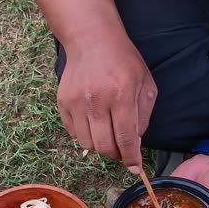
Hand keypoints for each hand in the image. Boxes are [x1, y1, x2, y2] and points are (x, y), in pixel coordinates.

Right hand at [57, 31, 156, 172]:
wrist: (92, 39)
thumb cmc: (123, 61)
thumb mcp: (145, 83)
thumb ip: (143, 115)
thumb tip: (135, 143)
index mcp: (121, 95)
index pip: (125, 138)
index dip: (130, 157)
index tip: (134, 168)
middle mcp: (96, 100)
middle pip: (104, 146)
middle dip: (115, 154)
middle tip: (121, 149)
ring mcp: (76, 102)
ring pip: (87, 144)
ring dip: (100, 146)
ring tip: (107, 134)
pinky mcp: (63, 103)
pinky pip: (74, 133)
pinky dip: (85, 135)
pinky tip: (94, 123)